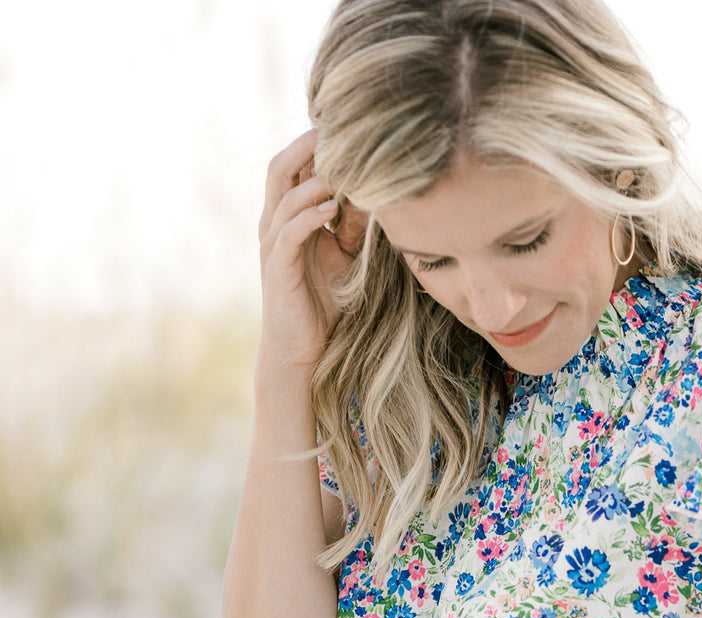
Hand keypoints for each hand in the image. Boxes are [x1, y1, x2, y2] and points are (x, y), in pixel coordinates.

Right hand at [257, 127, 367, 375]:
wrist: (299, 350)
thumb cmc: (321, 304)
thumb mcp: (344, 258)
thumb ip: (353, 227)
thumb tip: (374, 197)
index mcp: (288, 217)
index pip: (295, 168)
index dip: (315, 146)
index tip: (347, 129)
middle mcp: (274, 223)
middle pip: (281, 168)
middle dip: (307, 146)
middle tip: (337, 129)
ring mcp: (272, 244)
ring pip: (285, 195)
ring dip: (315, 180)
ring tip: (344, 170)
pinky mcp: (277, 267)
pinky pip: (289, 231)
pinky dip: (309, 215)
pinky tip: (331, 207)